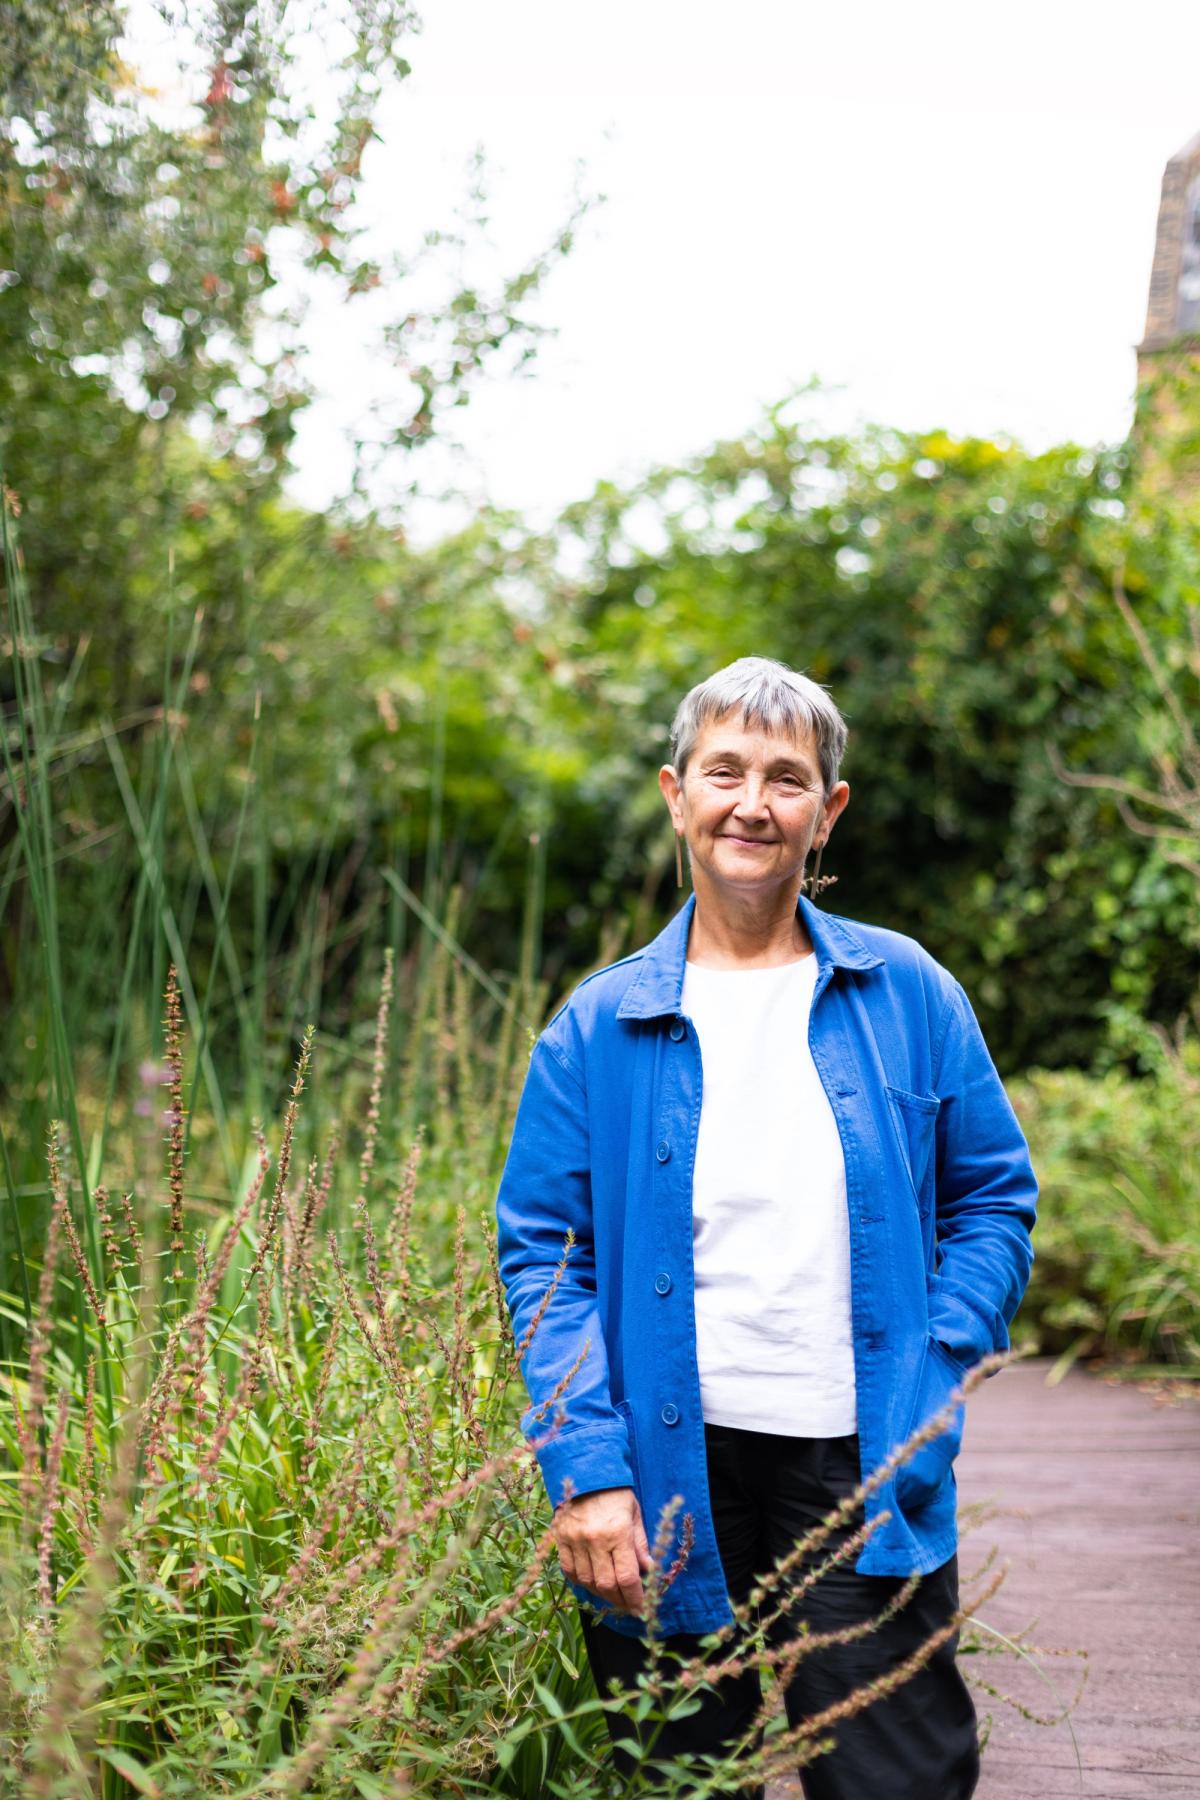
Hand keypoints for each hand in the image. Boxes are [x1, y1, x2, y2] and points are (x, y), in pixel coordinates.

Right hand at [553, 1486, 651, 1615]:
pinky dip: (582, 1582)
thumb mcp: (635, 1515)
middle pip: (606, 1585)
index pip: (627, 1577)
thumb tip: (649, 1572)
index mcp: (618, 1532)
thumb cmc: (616, 1493)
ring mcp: (575, 1540)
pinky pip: (569, 1571)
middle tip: (628, 1606)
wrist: (586, 1471)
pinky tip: (592, 1582)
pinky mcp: (560, 1539)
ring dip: (602, 1594)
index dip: (635, 1598)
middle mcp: (595, 1539)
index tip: (642, 1608)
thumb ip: (641, 1545)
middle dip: (620, 1601)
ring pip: (587, 1582)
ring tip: (613, 1594)